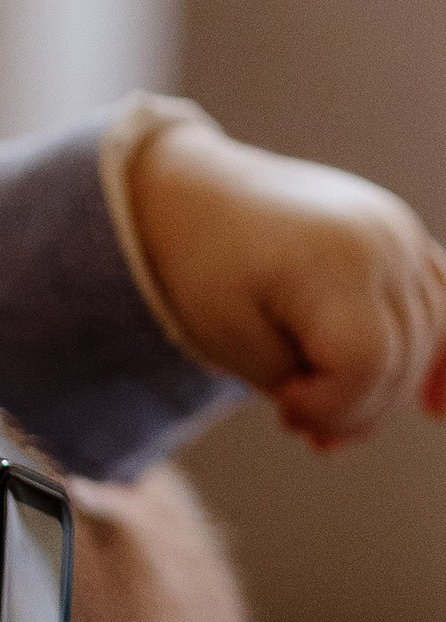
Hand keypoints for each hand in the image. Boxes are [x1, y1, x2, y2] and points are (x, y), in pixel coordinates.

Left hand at [128, 118, 445, 445]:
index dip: (330, 406)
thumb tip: (362, 425)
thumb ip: (305, 390)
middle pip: (401, 359)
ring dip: (384, 388)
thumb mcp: (237, 346)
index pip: (366, 365)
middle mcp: (382, 241)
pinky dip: (438, 354)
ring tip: (324, 398)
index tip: (283, 408)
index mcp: (329, 261)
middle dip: (352, 405)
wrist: (199, 195)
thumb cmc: (207, 273)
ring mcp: (401, 233)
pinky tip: (433, 407)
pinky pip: (444, 302)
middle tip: (295, 414)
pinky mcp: (407, 236)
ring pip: (427, 341)